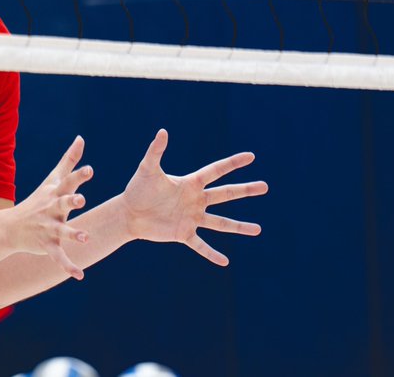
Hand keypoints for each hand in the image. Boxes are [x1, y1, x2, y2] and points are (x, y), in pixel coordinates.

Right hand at [9, 136, 93, 278]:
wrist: (11, 227)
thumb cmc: (38, 200)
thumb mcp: (53, 179)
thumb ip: (69, 160)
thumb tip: (81, 138)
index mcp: (55, 194)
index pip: (68, 183)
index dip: (79, 176)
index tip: (90, 170)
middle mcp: (51, 209)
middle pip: (62, 204)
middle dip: (71, 201)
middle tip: (81, 199)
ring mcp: (48, 228)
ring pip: (62, 231)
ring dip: (73, 234)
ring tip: (86, 238)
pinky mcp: (47, 245)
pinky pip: (58, 256)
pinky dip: (68, 266)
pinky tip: (79, 275)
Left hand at [122, 129, 266, 265]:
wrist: (128, 213)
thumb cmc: (137, 189)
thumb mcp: (147, 169)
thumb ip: (155, 151)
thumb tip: (162, 131)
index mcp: (190, 184)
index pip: (215, 171)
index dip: (232, 163)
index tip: (251, 156)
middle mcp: (195, 200)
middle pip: (225, 194)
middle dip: (245, 190)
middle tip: (265, 186)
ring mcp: (191, 218)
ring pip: (220, 222)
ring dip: (239, 226)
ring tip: (258, 229)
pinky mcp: (183, 233)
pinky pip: (200, 245)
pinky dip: (211, 254)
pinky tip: (224, 261)